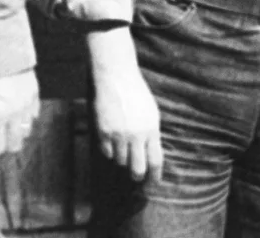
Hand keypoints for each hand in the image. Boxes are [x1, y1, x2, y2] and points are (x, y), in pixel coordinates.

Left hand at [0, 70, 39, 163]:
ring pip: (25, 133)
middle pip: (13, 146)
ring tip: (0, 131)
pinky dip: (23, 122)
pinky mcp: (34, 94)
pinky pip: (32, 117)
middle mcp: (14, 113)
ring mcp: (26, 104)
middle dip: (1, 152)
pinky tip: (13, 116)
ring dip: (13, 137)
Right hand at [92, 61, 164, 181]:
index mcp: (152, 131)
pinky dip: (109, 150)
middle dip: (137, 176)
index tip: (152, 183)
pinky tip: (110, 139)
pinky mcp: (103, 131)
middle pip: (137, 169)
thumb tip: (150, 155)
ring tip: (121, 147)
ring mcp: (119, 134)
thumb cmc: (136, 93)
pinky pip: (106, 152)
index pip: (156, 161)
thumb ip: (151, 134)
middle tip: (135, 177)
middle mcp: (136, 135)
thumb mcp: (151, 114)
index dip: (154, 176)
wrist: (115, 77)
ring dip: (121, 158)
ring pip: (120, 161)